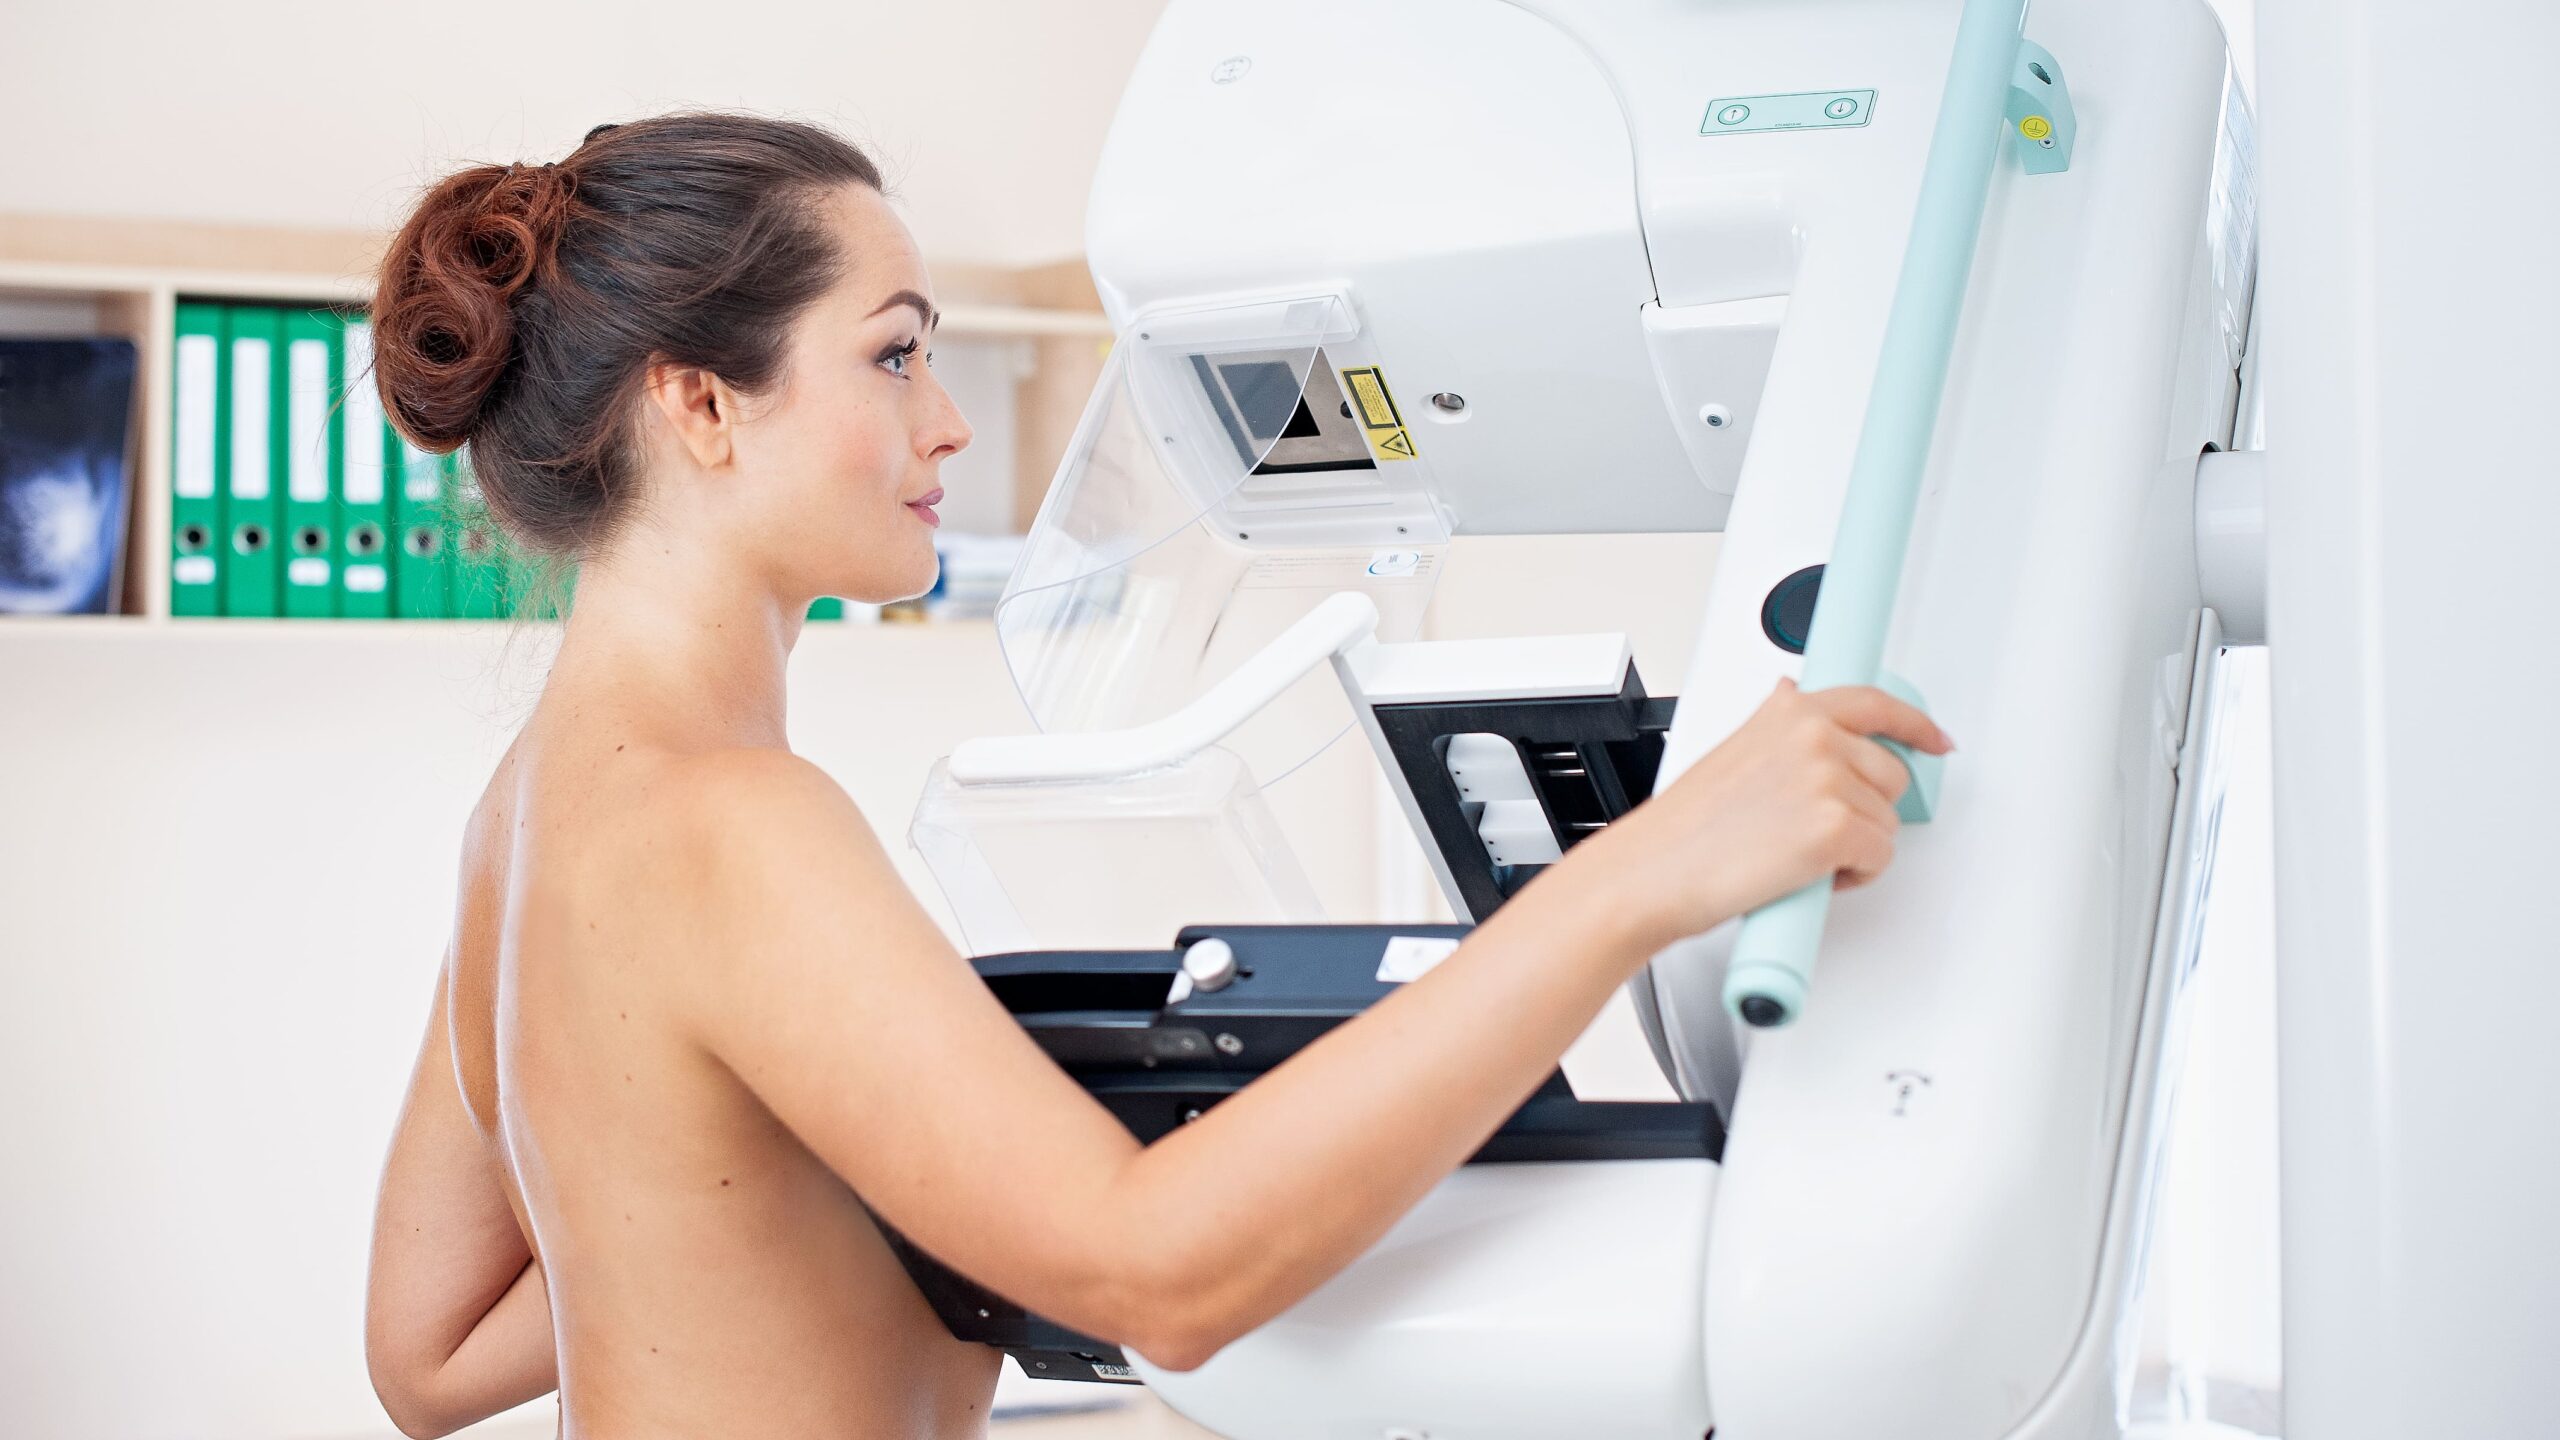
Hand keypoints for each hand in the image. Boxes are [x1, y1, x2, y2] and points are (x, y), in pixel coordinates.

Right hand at [1553, 678, 1953, 954]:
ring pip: (1887, 821)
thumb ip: (1776, 725)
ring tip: (1801, 855)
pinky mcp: (1835, 827)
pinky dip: (1855, 877)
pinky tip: (1811, 876)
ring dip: (1856, 846)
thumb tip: (1793, 698)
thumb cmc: (1685, 828)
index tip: (1936, 740)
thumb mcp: (1733, 751)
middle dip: (1865, 809)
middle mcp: (1814, 735)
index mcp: (1790, 712)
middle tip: (1817, 832)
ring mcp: (1827, 778)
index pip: (1875, 704)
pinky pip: (1880, 857)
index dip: (1915, 726)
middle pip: (1890, 774)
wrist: (1655, 871)